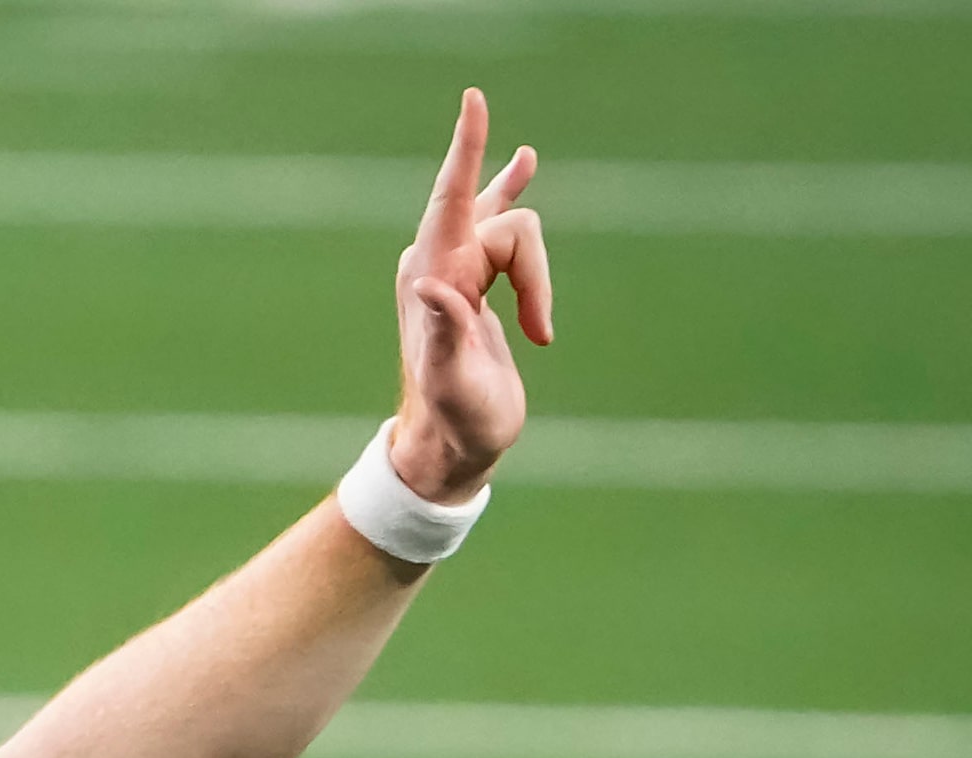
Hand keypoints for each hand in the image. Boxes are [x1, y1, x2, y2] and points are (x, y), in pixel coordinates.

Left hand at [389, 88, 552, 503]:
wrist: (452, 445)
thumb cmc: (455, 420)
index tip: (475, 99)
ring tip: (540, 333)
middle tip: (540, 334)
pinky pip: (505, 225)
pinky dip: (516, 195)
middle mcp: (440, 263)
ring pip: (518, 231)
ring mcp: (459, 268)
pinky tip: (524, 161)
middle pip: (508, 224)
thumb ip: (442, 334)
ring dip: (539, 282)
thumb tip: (434, 288)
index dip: (467, 151)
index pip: (452, 198)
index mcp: (431, 277)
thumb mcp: (452, 381)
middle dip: (535, 275)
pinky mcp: (478, 280)